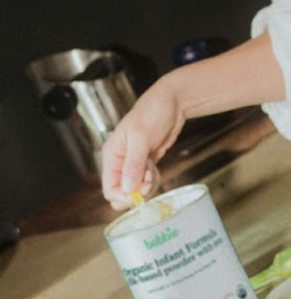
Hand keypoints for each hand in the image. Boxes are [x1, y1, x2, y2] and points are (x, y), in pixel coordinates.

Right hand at [101, 80, 185, 208]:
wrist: (173, 102)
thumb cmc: (153, 112)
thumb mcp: (141, 137)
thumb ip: (133, 164)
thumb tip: (127, 188)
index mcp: (112, 154)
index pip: (109, 188)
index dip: (122, 196)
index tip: (138, 195)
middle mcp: (120, 161)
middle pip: (122, 191)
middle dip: (136, 191)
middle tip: (149, 180)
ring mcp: (134, 162)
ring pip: (136, 187)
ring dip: (147, 184)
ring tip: (153, 168)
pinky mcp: (147, 161)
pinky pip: (147, 180)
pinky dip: (153, 178)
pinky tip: (156, 167)